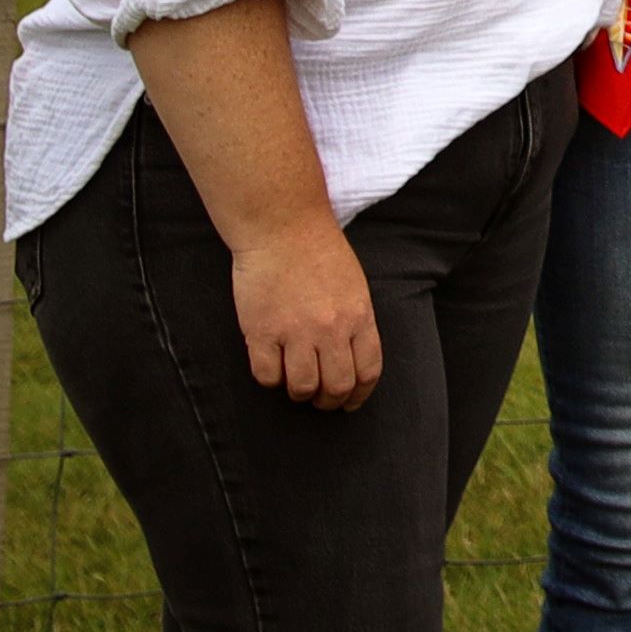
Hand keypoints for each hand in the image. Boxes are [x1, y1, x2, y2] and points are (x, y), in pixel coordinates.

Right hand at [228, 215, 381, 408]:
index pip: (368, 371)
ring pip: (302, 388)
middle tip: (319, 398)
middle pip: (336, 386)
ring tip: (295, 382)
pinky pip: (267, 376)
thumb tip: (352, 360)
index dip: (359, 395)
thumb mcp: (354, 286)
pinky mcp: (262, 332)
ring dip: (299, 393)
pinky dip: (270, 379)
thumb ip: (355, 323)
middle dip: (328, 401)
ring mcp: (296, 331)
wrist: (283, 228)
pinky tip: (271, 364)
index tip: (349, 403)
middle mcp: (331, 328)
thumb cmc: (320, 253)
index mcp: (359, 316)